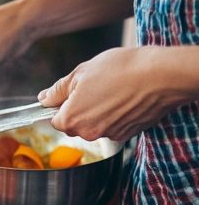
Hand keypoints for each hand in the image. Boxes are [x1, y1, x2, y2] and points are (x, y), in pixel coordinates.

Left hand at [39, 47, 192, 141]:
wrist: (162, 76)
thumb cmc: (121, 69)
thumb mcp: (82, 72)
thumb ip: (58, 89)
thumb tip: (43, 98)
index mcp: (71, 119)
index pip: (55, 120)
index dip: (62, 105)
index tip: (73, 93)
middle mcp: (87, 133)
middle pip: (75, 125)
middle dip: (80, 109)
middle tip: (97, 87)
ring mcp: (108, 136)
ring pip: (95, 126)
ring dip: (99, 112)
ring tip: (114, 90)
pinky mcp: (127, 135)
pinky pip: (113, 127)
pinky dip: (116, 116)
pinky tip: (126, 99)